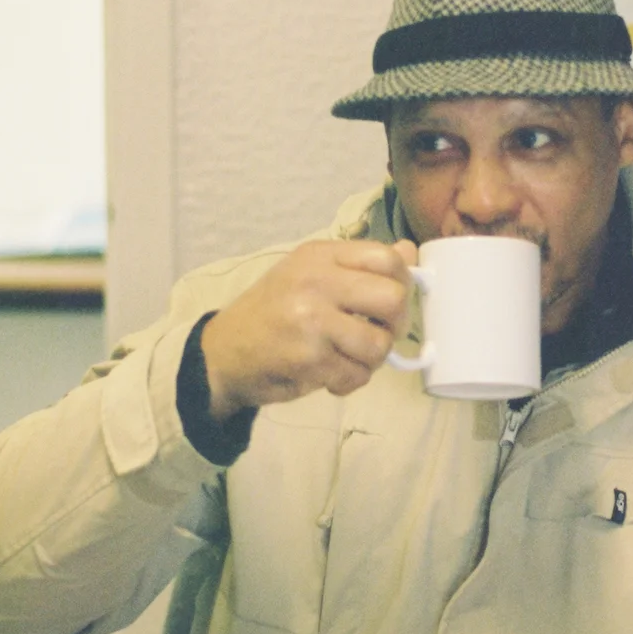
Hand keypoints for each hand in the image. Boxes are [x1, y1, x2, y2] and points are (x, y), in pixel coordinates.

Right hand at [201, 239, 418, 420]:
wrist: (223, 353)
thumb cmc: (273, 313)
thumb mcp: (312, 275)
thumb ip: (360, 266)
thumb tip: (410, 252)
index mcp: (320, 255)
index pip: (387, 259)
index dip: (402, 284)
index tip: (389, 304)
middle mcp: (315, 281)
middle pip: (393, 298)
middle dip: (395, 325)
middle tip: (377, 335)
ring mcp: (311, 320)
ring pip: (379, 344)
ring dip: (370, 360)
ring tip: (348, 358)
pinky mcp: (308, 358)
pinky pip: (356, 375)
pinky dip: (349, 381)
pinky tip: (329, 375)